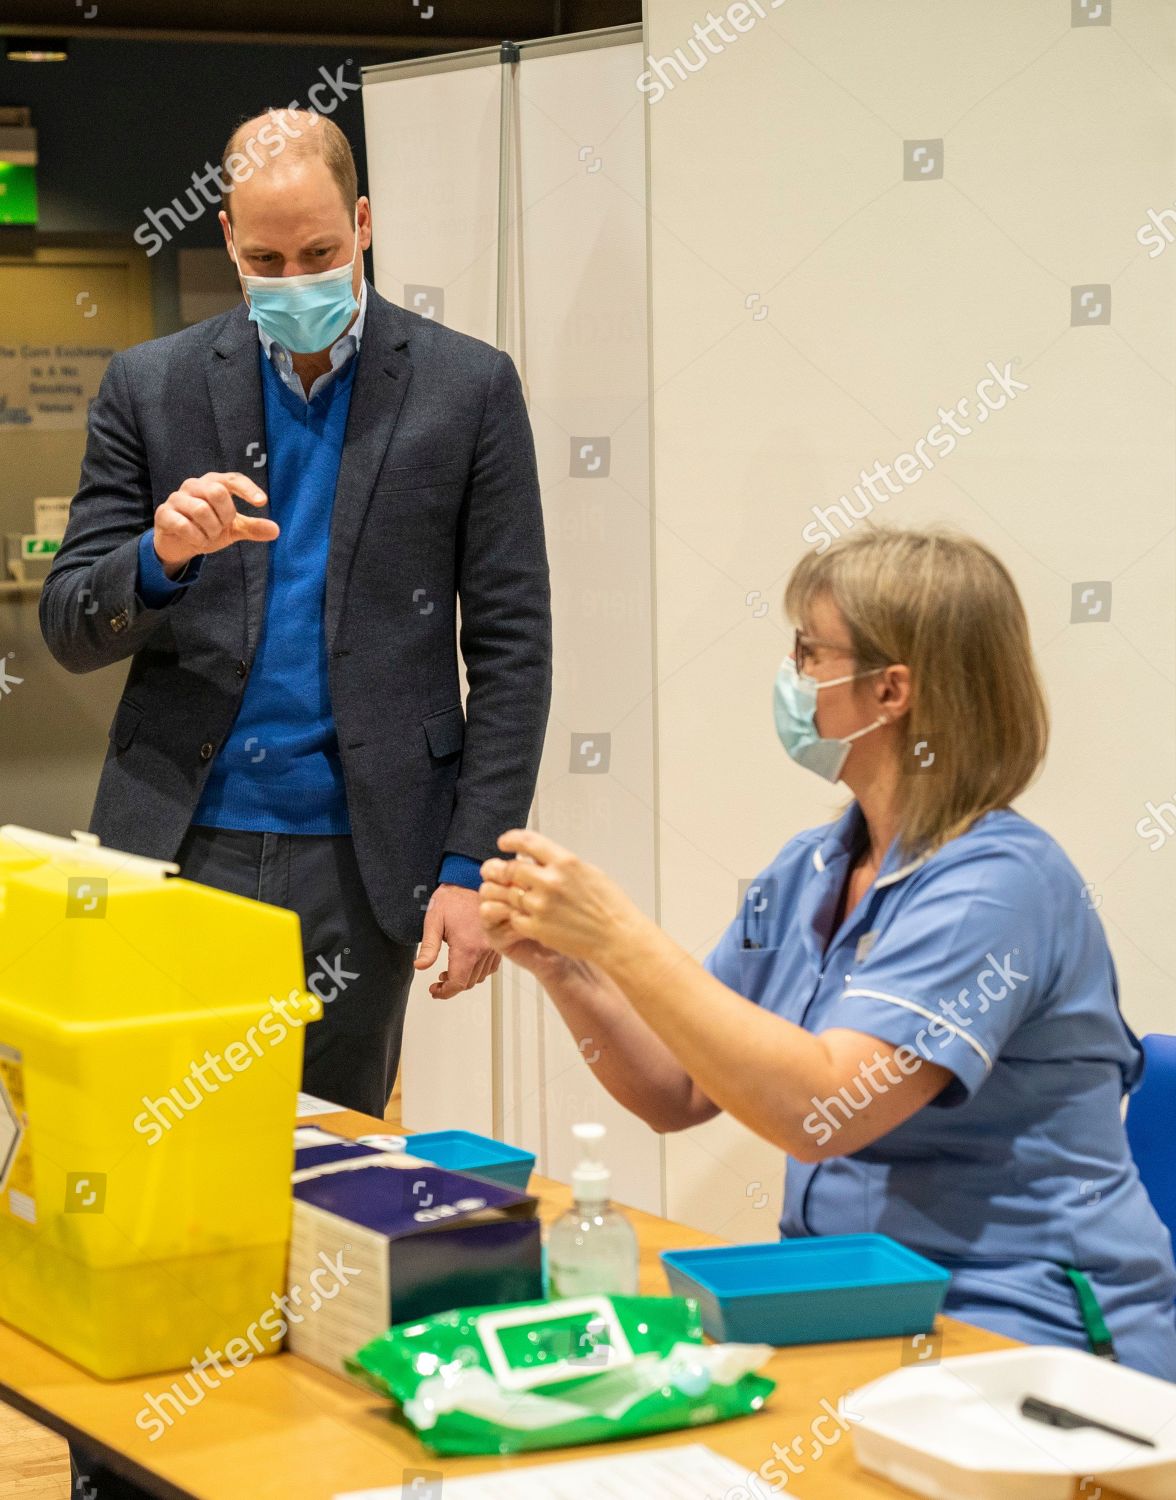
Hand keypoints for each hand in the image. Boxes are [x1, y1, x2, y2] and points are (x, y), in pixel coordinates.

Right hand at [153, 471, 278, 574]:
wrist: (179, 544)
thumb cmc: (207, 528)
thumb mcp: (233, 529)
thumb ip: (253, 527)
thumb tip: (276, 530)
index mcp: (214, 483)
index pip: (233, 479)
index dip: (247, 489)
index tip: (262, 502)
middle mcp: (194, 485)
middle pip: (217, 492)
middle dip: (225, 516)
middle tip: (222, 527)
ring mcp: (177, 498)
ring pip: (200, 509)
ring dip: (210, 530)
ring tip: (208, 536)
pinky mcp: (164, 513)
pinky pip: (183, 524)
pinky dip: (196, 537)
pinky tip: (197, 541)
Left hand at [413, 884, 501, 997]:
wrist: (470, 881)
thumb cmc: (452, 898)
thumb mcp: (433, 921)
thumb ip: (428, 947)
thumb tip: (420, 967)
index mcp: (467, 947)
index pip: (458, 983)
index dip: (445, 992)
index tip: (434, 990)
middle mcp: (484, 949)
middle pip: (469, 982)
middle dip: (452, 986)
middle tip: (438, 981)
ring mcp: (494, 946)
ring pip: (480, 976)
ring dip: (465, 979)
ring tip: (449, 972)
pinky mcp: (498, 942)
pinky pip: (491, 967)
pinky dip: (478, 970)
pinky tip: (467, 963)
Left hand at [479, 829, 641, 963]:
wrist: (617, 937)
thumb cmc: (609, 905)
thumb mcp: (588, 871)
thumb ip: (561, 863)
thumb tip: (539, 856)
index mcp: (566, 862)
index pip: (527, 841)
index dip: (510, 839)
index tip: (504, 843)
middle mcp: (551, 881)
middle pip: (510, 868)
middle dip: (498, 868)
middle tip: (492, 870)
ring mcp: (542, 906)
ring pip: (509, 893)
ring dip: (504, 892)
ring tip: (503, 892)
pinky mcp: (537, 928)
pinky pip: (514, 917)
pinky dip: (515, 914)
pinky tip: (521, 913)